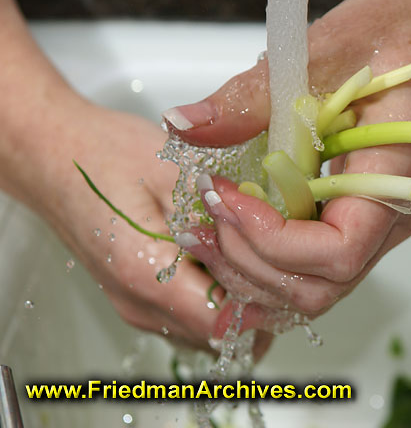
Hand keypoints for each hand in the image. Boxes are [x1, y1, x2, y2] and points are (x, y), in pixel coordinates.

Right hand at [46, 103, 271, 353]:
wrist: (52, 154)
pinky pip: (188, 316)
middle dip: (258, 299)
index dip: (264, 295)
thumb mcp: (174, 171)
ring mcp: (135, 306)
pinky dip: (216, 297)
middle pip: (220, 331)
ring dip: (238, 300)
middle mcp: (139, 304)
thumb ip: (220, 210)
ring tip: (259, 256)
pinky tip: (230, 260)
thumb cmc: (103, 155)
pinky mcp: (136, 298)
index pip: (225, 320)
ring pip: (206, 328)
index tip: (283, 264)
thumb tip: (269, 234)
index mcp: (148, 274)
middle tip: (281, 258)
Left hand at [165, 0, 410, 332]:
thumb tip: (183, 124)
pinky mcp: (359, 212)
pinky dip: (265, 258)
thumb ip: (256, 94)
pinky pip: (312, 261)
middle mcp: (391, 217)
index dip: (270, 239)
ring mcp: (377, 220)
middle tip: (201, 216)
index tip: (224, 194)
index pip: (336, 254)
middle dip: (248, 263)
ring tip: (205, 225)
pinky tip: (230, 228)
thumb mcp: (329, 48)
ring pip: (312, 285)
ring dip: (251, 269)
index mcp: (395, 179)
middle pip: (318, 287)